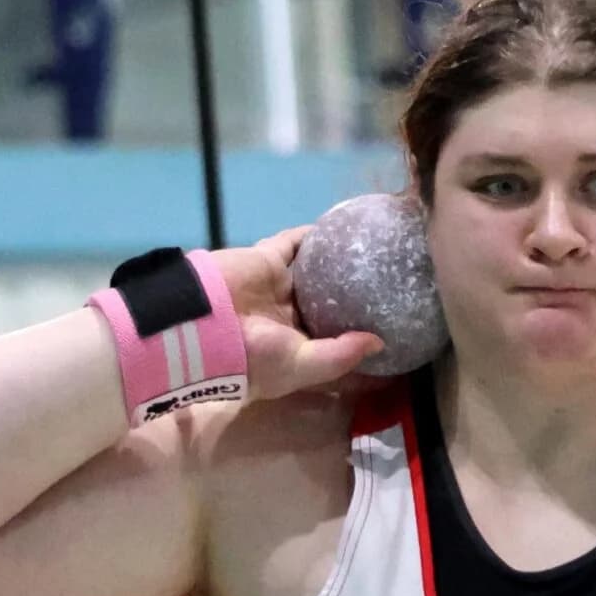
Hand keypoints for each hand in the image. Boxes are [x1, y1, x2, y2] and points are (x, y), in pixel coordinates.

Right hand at [208, 226, 384, 401]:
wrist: (203, 324)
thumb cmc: (253, 356)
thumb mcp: (301, 366)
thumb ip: (341, 355)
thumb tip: (380, 343)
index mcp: (296, 351)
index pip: (334, 344)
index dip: (358, 339)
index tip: (392, 331)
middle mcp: (288, 320)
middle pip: (327, 305)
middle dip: (352, 299)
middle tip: (388, 285)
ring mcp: (278, 289)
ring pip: (314, 272)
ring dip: (335, 264)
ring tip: (369, 254)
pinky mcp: (268, 260)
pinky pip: (294, 243)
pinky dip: (313, 235)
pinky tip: (342, 229)